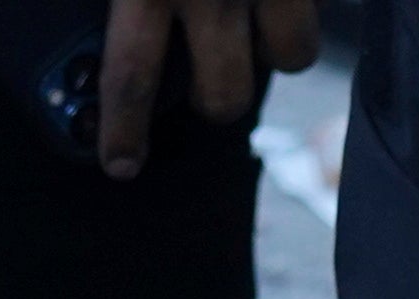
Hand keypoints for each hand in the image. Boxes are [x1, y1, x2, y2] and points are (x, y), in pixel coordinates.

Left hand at [97, 0, 320, 176]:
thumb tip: (98, 16)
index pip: (131, 79)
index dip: (124, 131)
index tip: (121, 164)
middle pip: (224, 96)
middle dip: (214, 99)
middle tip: (204, 76)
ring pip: (291, 57)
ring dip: (274, 51)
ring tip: (255, 23)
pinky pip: (320, 13)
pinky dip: (306, 8)